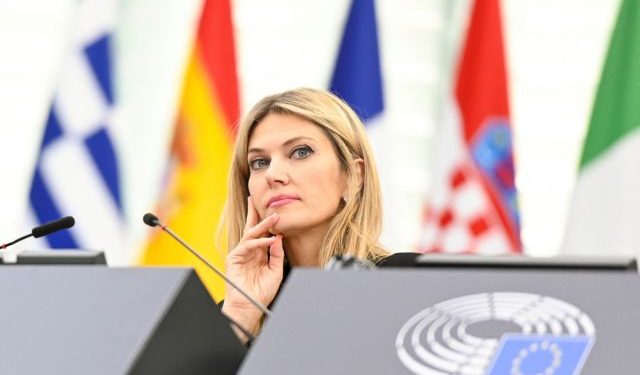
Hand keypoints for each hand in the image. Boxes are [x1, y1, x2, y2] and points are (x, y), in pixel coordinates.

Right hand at [222, 197, 284, 337]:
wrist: (250, 305)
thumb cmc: (263, 290)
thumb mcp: (276, 270)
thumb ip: (277, 254)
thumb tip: (279, 238)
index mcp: (260, 252)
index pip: (264, 233)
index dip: (269, 222)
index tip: (278, 211)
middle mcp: (251, 250)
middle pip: (254, 227)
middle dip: (259, 214)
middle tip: (269, 204)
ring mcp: (242, 253)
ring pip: (252, 233)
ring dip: (264, 225)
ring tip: (275, 218)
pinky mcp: (235, 257)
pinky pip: (248, 245)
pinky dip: (260, 242)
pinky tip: (271, 240)